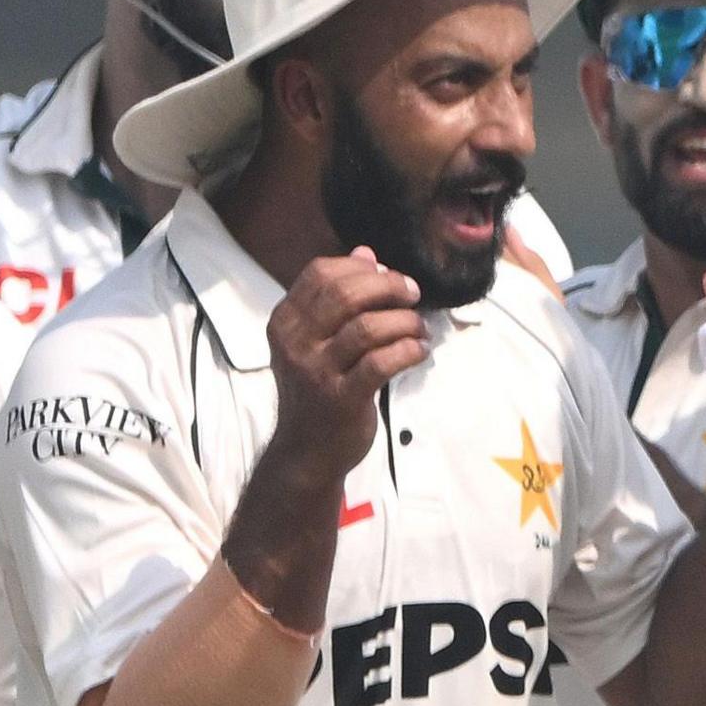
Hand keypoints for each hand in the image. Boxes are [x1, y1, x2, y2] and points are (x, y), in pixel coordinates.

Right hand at [261, 250, 429, 481]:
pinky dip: (409, 350)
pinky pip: (383, 362)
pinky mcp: (342, 398)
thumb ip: (337, 297)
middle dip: (389, 287)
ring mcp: (316, 371)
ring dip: (404, 321)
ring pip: (369, 327)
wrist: (306, 451)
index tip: (388, 276)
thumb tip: (365, 254)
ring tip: (418, 328)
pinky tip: (419, 351)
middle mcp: (295, 343)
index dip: (361, 268)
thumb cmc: (316, 390)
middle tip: (412, 295)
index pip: (321, 273)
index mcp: (285, 322)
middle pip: (346, 294)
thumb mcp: (315, 341)